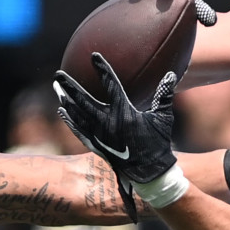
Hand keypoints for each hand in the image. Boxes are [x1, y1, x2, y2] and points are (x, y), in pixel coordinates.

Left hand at [53, 53, 177, 185]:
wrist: (150, 173)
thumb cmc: (158, 143)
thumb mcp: (163, 118)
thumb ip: (164, 95)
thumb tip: (171, 74)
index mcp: (124, 113)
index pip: (111, 85)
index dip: (102, 69)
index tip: (94, 57)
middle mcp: (108, 123)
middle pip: (84, 100)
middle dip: (70, 86)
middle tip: (58, 74)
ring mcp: (99, 136)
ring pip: (78, 115)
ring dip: (66, 101)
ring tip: (57, 89)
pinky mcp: (96, 146)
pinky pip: (78, 131)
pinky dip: (70, 121)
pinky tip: (62, 111)